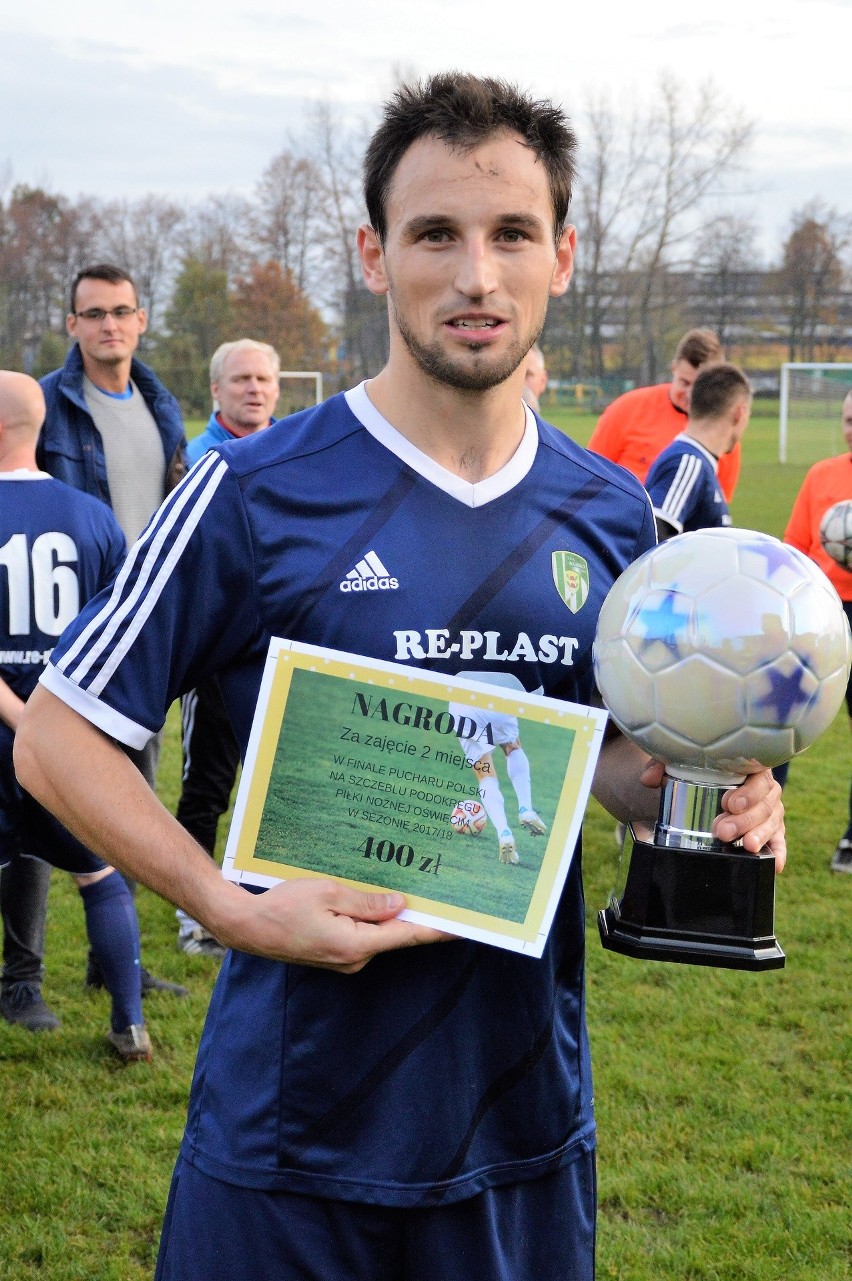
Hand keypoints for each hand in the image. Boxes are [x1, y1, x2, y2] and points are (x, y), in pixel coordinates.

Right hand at [218, 877, 452, 972]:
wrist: (247, 926)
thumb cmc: (283, 906)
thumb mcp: (328, 893)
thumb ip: (366, 902)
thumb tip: (399, 904)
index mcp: (356, 944)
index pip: (407, 936)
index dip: (437, 929)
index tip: (463, 924)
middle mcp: (354, 959)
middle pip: (395, 935)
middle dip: (415, 915)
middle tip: (440, 893)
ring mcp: (344, 960)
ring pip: (378, 935)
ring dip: (391, 916)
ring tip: (408, 890)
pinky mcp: (334, 955)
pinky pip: (362, 936)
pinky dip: (372, 921)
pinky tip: (374, 901)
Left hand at [639, 759, 785, 871]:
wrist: (704, 785)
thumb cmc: (699, 771)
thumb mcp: (680, 764)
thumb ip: (662, 765)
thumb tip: (649, 779)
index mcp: (749, 767)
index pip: (757, 777)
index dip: (747, 792)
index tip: (728, 803)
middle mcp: (764, 789)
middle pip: (764, 803)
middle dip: (744, 819)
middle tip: (722, 830)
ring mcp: (769, 811)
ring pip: (772, 822)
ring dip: (759, 834)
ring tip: (746, 846)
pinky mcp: (770, 830)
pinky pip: (778, 841)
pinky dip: (777, 852)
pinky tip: (774, 864)